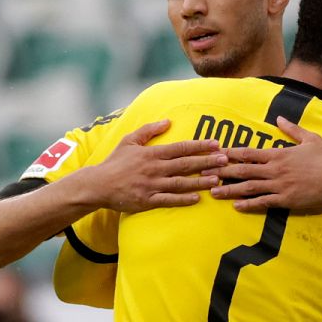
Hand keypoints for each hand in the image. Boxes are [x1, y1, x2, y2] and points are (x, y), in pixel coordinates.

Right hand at [88, 120, 226, 211]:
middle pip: (185, 164)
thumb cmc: (114, 162)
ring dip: (200, 181)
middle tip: (224, 159)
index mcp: (152, 153)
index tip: (216, 144)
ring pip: (181, 183)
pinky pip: (168, 200)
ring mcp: (152, 185)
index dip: (199, 145)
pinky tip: (197, 198)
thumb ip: (149, 130)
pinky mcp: (147, 201)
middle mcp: (154, 169)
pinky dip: (183, 199)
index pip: (181, 148)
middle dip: (207, 161)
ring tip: (217, 179)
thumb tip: (168, 120)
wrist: (97, 185)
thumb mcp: (130, 141)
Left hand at [204, 116, 321, 210]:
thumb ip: (292, 129)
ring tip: (214, 192)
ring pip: (249, 187)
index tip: (215, 154)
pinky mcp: (286, 200)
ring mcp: (279, 186)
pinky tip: (236, 206)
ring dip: (229, 190)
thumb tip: (279, 119)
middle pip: (243, 170)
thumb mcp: (310, 138)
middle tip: (205, 173)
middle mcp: (275, 169)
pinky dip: (249, 204)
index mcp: (279, 154)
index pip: (249, 152)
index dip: (230, 153)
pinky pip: (263, 202)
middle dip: (222, 171)